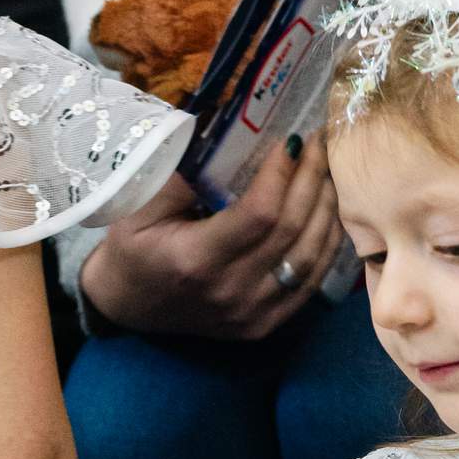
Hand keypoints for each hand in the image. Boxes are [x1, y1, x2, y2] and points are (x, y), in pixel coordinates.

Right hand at [80, 134, 342, 338]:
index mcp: (196, 259)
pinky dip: (327, 245)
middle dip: (312, 181)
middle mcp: (230, 291)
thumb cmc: (133, 249)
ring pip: (310, 258)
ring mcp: (252, 313)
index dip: (282, 174)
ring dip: (327, 210)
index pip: (259, 213)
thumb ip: (181, 175)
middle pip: (291, 231)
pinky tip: (329, 213)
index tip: (293, 140)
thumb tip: (226, 133)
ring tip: (329, 172)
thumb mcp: (139, 207)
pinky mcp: (266, 325)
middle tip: (320, 145)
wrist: (129, 306)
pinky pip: (311, 283)